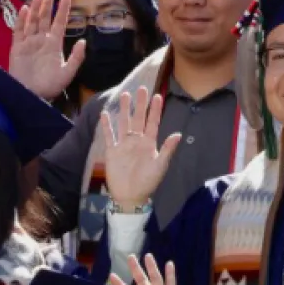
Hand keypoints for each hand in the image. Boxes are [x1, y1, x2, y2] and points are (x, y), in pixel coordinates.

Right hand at [8, 0, 85, 100]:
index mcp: (55, 44)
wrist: (32, 94)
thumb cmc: (51, 86)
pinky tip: (25, 10)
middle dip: (48, 2)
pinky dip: (22, 20)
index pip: (60, 23)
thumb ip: (76, 57)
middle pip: (45, 17)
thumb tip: (83, 41)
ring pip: (32, 20)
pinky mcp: (18, 46)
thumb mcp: (68, 73)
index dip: (63, 9)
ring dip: (35, 8)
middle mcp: (42, 40)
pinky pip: (19, 30)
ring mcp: (29, 42)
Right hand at [101, 86, 182, 207]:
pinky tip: (105, 113)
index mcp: (150, 144)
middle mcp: (137, 141)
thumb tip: (178, 134)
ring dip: (125, 110)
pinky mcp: (112, 151)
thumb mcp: (160, 165)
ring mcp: (124, 145)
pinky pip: (109, 135)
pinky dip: (107, 126)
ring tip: (125, 95)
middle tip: (142, 88)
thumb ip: (167, 149)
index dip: (155, 110)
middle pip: (138, 119)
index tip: (158, 96)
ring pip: (124, 123)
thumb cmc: (148, 182)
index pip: (153, 123)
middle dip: (140, 104)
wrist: (131, 196)